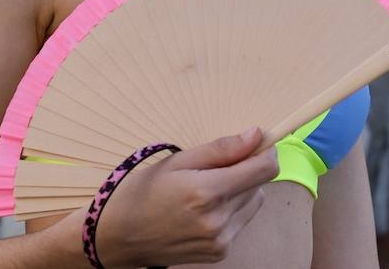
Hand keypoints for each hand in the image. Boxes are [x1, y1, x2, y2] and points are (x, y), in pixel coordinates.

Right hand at [91, 127, 277, 266]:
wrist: (122, 235)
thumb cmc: (146, 191)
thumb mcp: (178, 160)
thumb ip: (221, 149)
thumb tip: (256, 136)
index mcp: (206, 192)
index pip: (264, 170)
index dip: (266, 152)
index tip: (258, 144)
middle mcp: (218, 220)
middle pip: (260, 184)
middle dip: (246, 170)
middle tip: (215, 168)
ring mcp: (220, 240)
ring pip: (254, 202)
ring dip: (241, 191)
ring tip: (207, 190)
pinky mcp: (220, 252)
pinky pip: (241, 221)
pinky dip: (231, 210)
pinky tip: (204, 209)